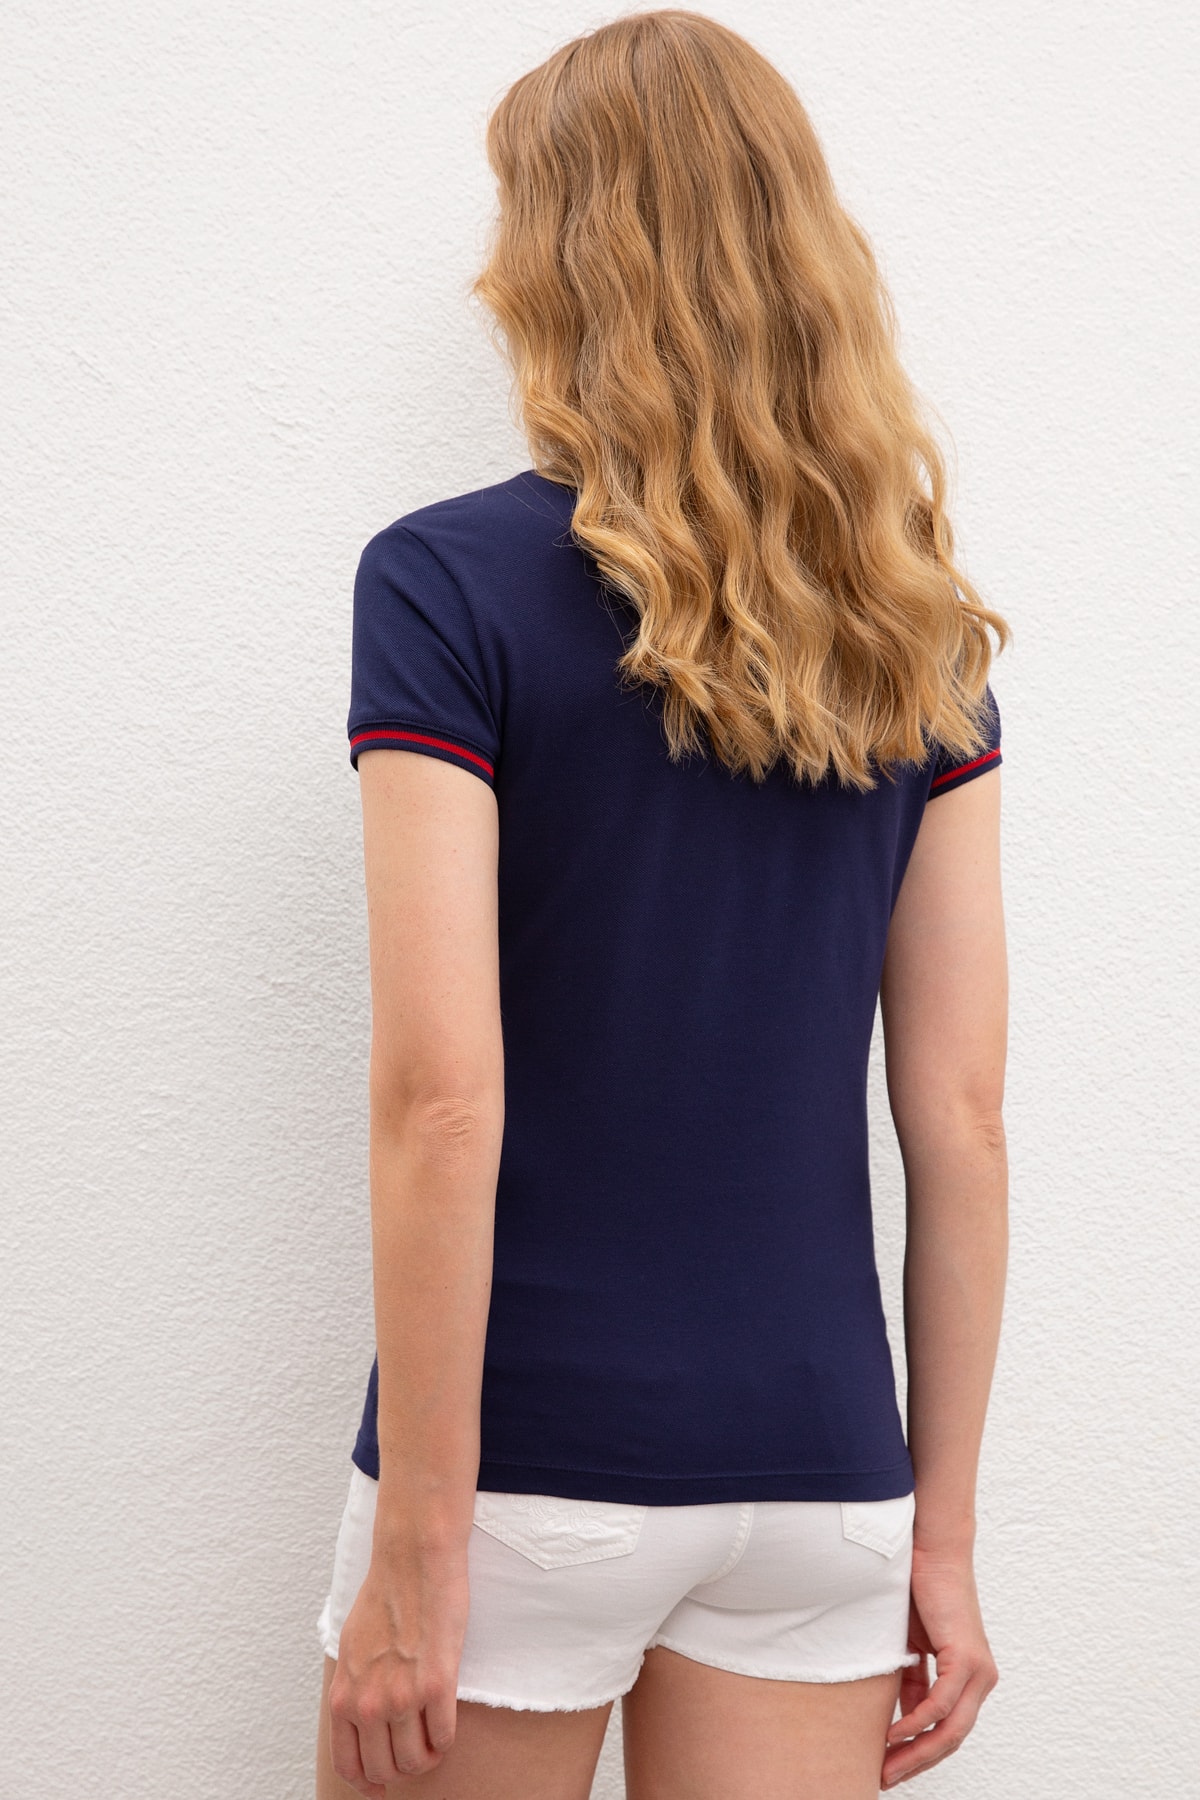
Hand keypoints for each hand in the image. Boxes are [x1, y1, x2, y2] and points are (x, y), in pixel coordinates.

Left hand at [327, 1547, 470, 1796]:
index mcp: (343, 1696)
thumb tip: (360, 1723)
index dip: (368, 1784)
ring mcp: (403, 1696)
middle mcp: (369, 1703)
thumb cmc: (384, 1596)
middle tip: (417, 1751)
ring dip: (428, 1756)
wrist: (413, 1560)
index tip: (382, 1785)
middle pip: (386, 1770)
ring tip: (434, 1736)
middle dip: (403, 1769)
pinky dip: (447, 1737)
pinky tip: (447, 1719)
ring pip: (417, 1761)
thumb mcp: (351, 1648)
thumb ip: (353, 1689)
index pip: (350, 1766)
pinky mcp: (438, 1684)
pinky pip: (445, 1737)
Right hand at [879, 1546, 998, 1788]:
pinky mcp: (966, 1658)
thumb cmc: (919, 1592)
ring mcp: (978, 1671)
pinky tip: (893, 1735)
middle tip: (885, 1779)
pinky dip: (916, 1722)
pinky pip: (940, 1704)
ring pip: (950, 1729)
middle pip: (951, 1739)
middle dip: (916, 1764)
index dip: (919, 1753)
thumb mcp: (912, 1647)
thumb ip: (912, 1680)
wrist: (932, 1551)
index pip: (947, 1730)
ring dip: (915, 1753)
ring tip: (886, 1767)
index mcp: (970, 1678)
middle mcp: (981, 1680)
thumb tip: (902, 1718)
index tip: (890, 1769)